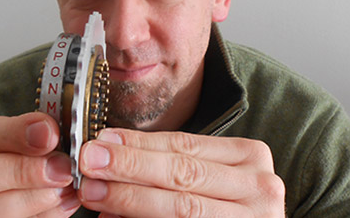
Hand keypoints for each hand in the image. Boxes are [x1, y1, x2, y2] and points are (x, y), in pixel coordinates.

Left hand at [77, 129, 284, 216]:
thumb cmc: (230, 205)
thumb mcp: (213, 176)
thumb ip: (173, 168)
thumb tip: (112, 157)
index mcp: (251, 157)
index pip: (186, 145)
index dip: (140, 143)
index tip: (102, 140)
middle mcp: (259, 187)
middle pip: (183, 172)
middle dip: (130, 165)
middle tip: (91, 161)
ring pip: (182, 207)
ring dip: (131, 198)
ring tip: (94, 191)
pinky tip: (114, 217)